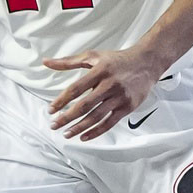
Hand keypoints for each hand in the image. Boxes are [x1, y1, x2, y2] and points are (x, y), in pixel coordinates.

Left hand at [45, 47, 159, 140]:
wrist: (146, 63)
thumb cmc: (117, 60)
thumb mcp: (92, 56)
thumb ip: (68, 61)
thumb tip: (46, 62)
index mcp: (99, 70)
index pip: (76, 88)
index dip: (62, 100)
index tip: (51, 110)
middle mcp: (110, 84)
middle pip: (85, 105)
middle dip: (67, 117)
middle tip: (54, 125)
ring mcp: (119, 97)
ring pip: (96, 116)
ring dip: (79, 127)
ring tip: (66, 133)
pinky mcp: (127, 107)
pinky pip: (110, 123)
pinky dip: (96, 132)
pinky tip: (84, 136)